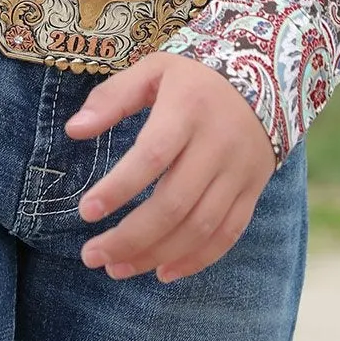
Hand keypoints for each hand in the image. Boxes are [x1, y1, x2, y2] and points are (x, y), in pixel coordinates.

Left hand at [64, 50, 275, 282]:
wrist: (267, 75)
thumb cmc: (196, 75)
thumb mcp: (154, 69)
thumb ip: (112, 97)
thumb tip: (73, 130)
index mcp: (187, 108)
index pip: (152, 156)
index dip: (119, 188)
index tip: (86, 211)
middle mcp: (217, 143)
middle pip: (174, 203)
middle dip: (130, 237)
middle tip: (93, 255)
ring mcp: (239, 171)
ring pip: (199, 226)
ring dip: (156, 254)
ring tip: (117, 268)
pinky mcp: (253, 189)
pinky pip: (227, 234)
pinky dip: (196, 259)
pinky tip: (163, 271)